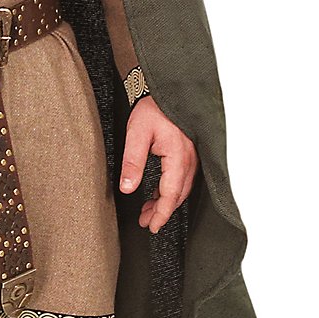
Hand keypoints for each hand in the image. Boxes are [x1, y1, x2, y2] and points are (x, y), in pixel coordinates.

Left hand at [119, 95, 197, 232]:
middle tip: (146, 222)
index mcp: (178, 157)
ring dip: (166, 202)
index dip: (161, 213)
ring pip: (181, 188)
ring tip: (148, 211)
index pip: (170, 194)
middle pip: (178, 195)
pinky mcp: (188, 153)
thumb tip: (127, 188)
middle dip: (162, 212)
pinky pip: (182, 178)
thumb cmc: (153, 109)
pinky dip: (170, 190)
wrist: (168, 91)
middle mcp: (189, 160)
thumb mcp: (136, 133)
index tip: (152, 227)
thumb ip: (132, 162)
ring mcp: (191, 157)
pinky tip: (157, 192)